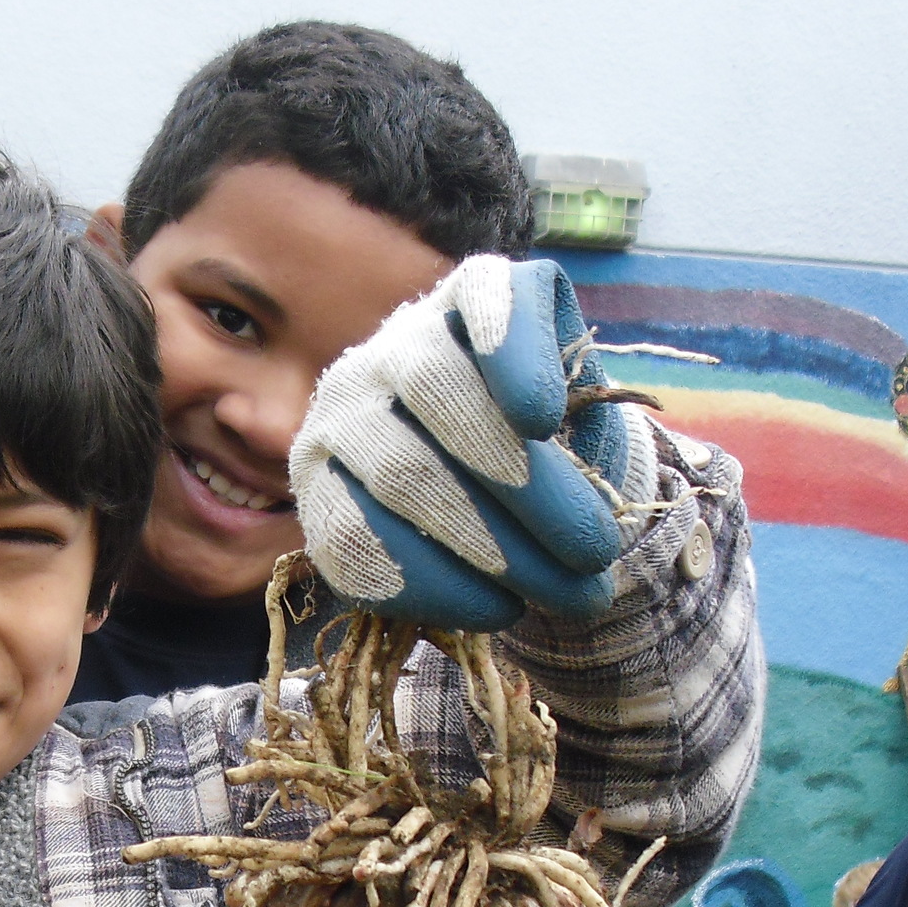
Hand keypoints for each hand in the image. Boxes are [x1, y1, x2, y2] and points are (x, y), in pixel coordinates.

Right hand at [291, 257, 627, 630]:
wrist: (471, 475)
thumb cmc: (541, 438)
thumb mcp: (583, 412)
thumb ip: (589, 425)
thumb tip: (582, 487)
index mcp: (471, 301)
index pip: (485, 298)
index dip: (511, 349)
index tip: (545, 418)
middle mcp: (392, 345)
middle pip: (438, 396)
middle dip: (530, 490)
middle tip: (594, 557)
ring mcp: (341, 414)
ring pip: (399, 476)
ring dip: (489, 549)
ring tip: (559, 595)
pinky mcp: (312, 486)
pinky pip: (354, 541)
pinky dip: (434, 586)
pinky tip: (496, 608)